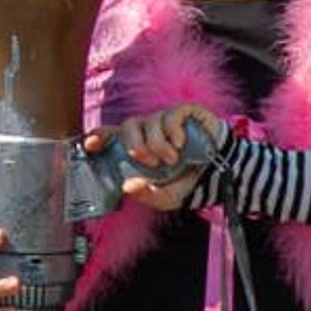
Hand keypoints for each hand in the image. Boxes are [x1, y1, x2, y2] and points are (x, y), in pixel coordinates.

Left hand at [97, 107, 226, 211]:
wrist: (220, 174)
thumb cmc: (187, 183)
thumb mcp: (165, 197)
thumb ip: (147, 195)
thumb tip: (128, 186)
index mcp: (138, 147)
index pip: (111, 136)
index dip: (98, 137)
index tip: (90, 145)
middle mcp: (149, 130)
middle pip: (129, 124)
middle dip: (135, 144)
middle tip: (149, 161)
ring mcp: (166, 120)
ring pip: (151, 121)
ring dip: (158, 143)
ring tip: (172, 160)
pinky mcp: (185, 112)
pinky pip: (171, 114)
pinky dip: (173, 131)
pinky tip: (180, 144)